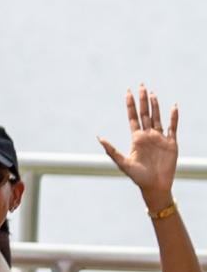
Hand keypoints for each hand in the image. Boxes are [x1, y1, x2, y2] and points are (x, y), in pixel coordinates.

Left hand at [98, 87, 180, 205]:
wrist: (155, 186)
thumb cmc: (138, 177)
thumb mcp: (122, 163)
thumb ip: (111, 150)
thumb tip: (99, 137)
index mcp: (136, 138)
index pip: (132, 117)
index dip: (130, 105)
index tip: (127, 92)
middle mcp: (148, 135)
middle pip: (145, 114)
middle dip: (142, 100)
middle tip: (141, 85)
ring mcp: (160, 138)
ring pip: (157, 118)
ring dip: (155, 106)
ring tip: (152, 93)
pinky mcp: (171, 144)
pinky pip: (173, 127)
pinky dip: (174, 117)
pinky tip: (173, 107)